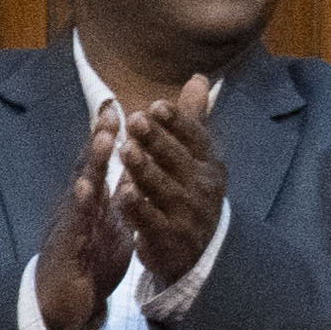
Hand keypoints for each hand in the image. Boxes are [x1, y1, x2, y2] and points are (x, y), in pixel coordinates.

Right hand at [31, 126, 124, 329]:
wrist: (64, 303)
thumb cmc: (88, 261)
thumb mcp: (111, 226)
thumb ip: (118, 200)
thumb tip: (133, 173)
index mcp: (92, 201)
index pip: (101, 164)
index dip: (110, 136)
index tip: (122, 107)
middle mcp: (78, 206)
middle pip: (89, 166)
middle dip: (100, 137)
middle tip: (112, 107)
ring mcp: (71, 224)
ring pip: (82, 187)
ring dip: (93, 161)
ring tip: (106, 136)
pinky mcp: (68, 247)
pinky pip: (75, 223)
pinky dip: (81, 205)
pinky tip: (87, 188)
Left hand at [112, 75, 226, 286]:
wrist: (198, 251)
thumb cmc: (191, 193)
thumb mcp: (196, 157)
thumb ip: (192, 119)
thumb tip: (200, 78)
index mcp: (209, 164)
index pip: (196, 138)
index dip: (177, 122)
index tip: (157, 105)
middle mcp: (202, 187)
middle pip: (178, 159)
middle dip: (157, 139)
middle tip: (136, 120)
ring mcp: (187, 213)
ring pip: (163, 188)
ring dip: (145, 169)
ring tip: (126, 150)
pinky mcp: (169, 237)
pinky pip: (150, 220)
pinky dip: (137, 208)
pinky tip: (121, 194)